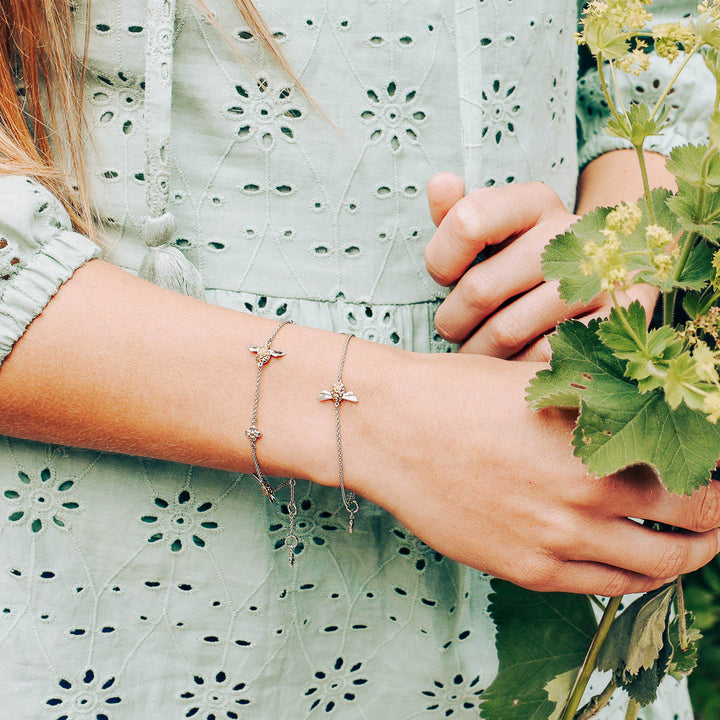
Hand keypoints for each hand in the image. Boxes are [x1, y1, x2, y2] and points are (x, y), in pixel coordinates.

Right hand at [344, 349, 719, 595]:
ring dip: (684, 557)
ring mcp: (555, 543)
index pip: (698, 478)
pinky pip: (600, 587)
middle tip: (717, 514)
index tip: (715, 475)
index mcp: (598, 444)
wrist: (393, 429)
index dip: (717, 481)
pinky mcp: (524, 570)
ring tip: (691, 544)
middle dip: (715, 523)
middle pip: (690, 531)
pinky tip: (633, 561)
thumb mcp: (543, 385)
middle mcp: (587, 501)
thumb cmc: (460, 394)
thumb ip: (606, 407)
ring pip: (652, 569)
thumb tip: (659, 420)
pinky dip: (631, 577)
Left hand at [424, 174, 657, 360]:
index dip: (441, 259)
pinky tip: (513, 357)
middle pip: (480, 289)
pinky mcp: (609, 322)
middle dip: (451, 320)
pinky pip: (539, 358)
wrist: (607, 275)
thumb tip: (439, 182)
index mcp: (533, 202)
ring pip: (506, 331)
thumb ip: (457, 212)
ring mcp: (595, 279)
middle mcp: (567, 235)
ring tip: (474, 348)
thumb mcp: (494, 227)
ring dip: (477, 350)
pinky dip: (515, 365)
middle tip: (452, 328)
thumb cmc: (524, 255)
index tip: (444, 277)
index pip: (467, 221)